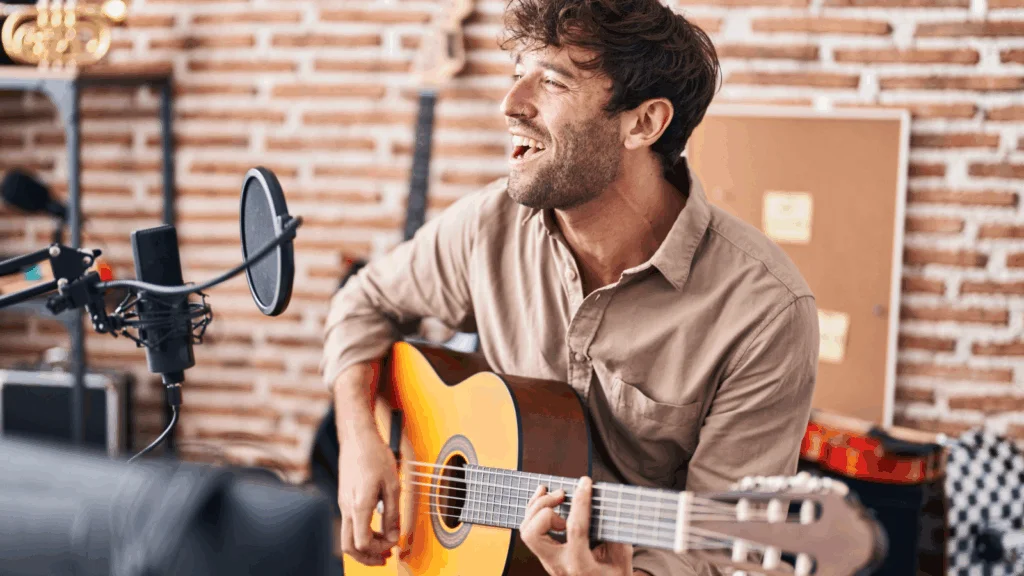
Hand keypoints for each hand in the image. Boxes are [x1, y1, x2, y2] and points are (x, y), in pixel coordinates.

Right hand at [338, 427, 399, 565]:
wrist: (357, 437)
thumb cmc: (375, 455)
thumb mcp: (392, 485)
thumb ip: (393, 513)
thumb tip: (393, 534)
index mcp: (359, 505)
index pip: (363, 542)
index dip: (380, 547)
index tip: (394, 541)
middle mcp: (347, 508)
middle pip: (349, 546)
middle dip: (367, 557)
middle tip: (385, 558)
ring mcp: (344, 504)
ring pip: (347, 537)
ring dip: (365, 546)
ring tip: (383, 545)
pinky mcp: (345, 499)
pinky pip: (349, 524)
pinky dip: (362, 533)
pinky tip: (376, 528)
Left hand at [519, 476, 632, 575]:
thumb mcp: (621, 558)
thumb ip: (613, 532)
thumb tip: (604, 504)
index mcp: (581, 566)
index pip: (575, 530)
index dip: (580, 503)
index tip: (585, 483)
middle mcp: (559, 565)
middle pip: (534, 533)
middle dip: (545, 506)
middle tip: (564, 495)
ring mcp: (548, 561)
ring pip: (527, 529)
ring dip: (538, 506)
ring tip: (558, 495)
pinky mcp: (545, 555)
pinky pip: (530, 529)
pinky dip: (535, 509)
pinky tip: (546, 495)